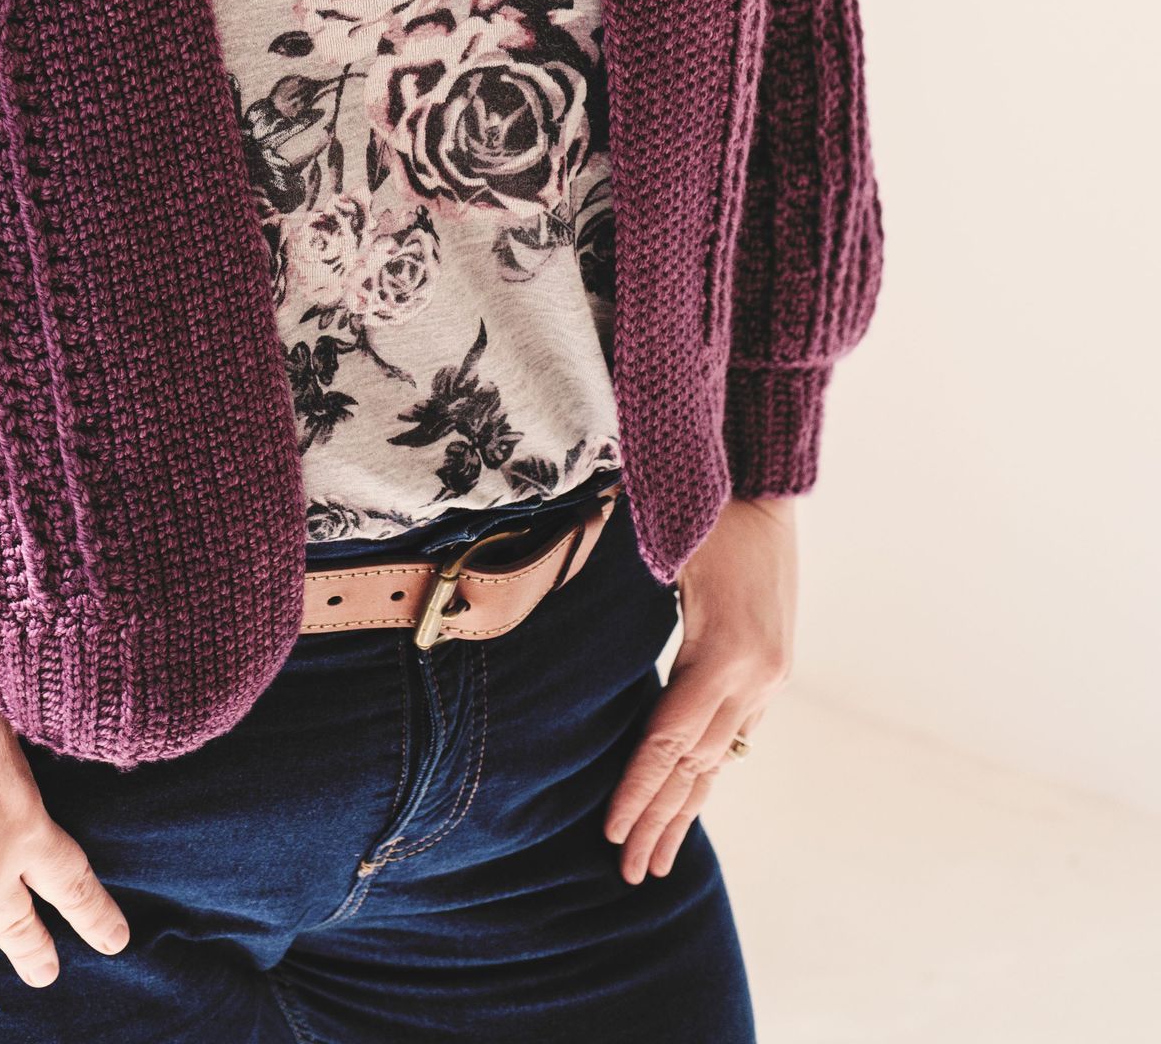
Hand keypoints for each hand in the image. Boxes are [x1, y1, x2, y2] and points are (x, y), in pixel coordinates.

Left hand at [602, 491, 796, 885]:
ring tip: (658, 861)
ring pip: (718, 759)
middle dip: (660, 821)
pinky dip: (706, 773)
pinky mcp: (770, 672)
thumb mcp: (667, 553)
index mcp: (726, 653)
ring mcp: (768, 679)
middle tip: (630, 873)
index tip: (611, 833)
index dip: (638, 789)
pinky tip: (690, 802)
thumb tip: (587, 654)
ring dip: (686, 810)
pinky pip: (732, 735)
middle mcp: (755, 678)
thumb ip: (639, 614)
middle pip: (696, 765)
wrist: (766, 483)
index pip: (670, 740)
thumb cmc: (704, 507)